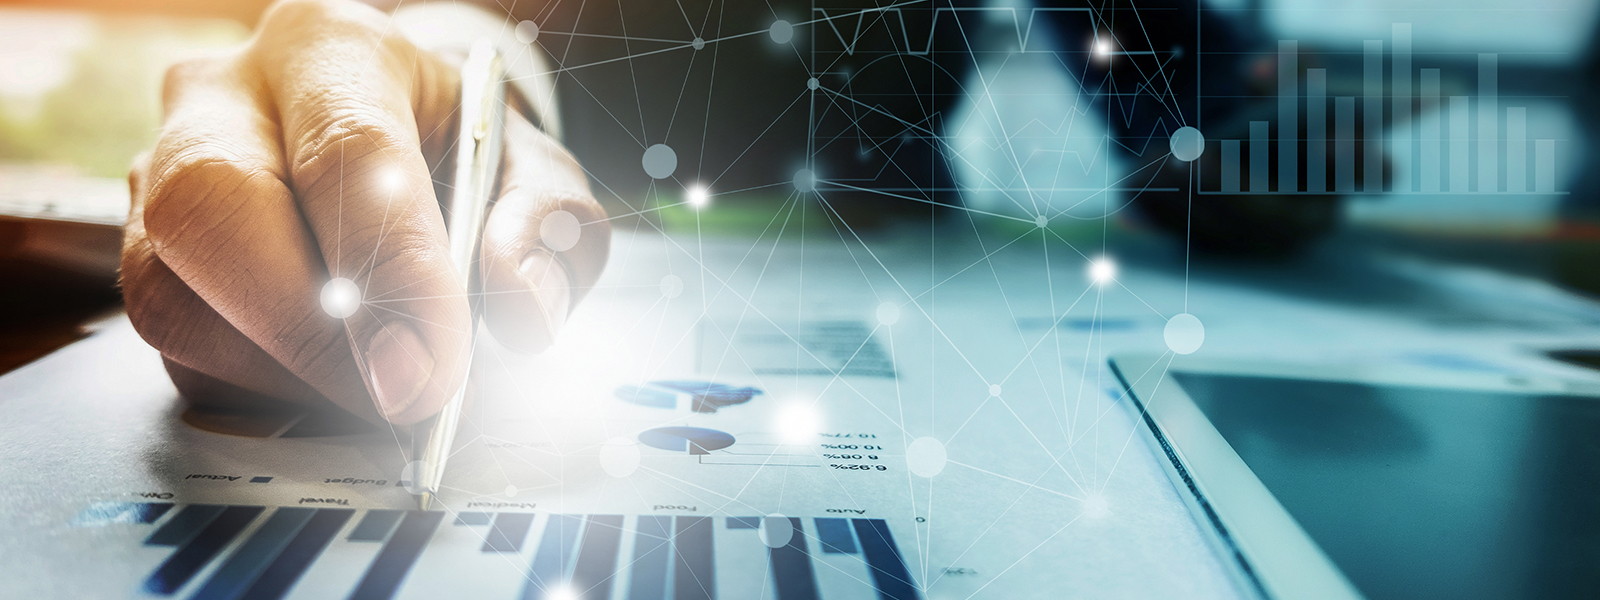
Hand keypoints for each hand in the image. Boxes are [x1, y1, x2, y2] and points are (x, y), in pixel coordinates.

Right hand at [121, 0, 608, 424]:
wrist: (404, 149)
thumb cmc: (465, 157)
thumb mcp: (534, 175)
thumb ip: (545, 232)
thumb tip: (522, 310)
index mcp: (332, 50)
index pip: (345, 152)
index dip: (391, 269)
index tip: (431, 367)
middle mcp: (222, 99)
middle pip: (215, 210)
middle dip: (309, 332)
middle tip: (397, 401)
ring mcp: (159, 177)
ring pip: (170, 293)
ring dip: (281, 375)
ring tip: (378, 399)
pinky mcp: (145, 260)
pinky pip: (173, 349)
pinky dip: (255, 392)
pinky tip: (331, 393)